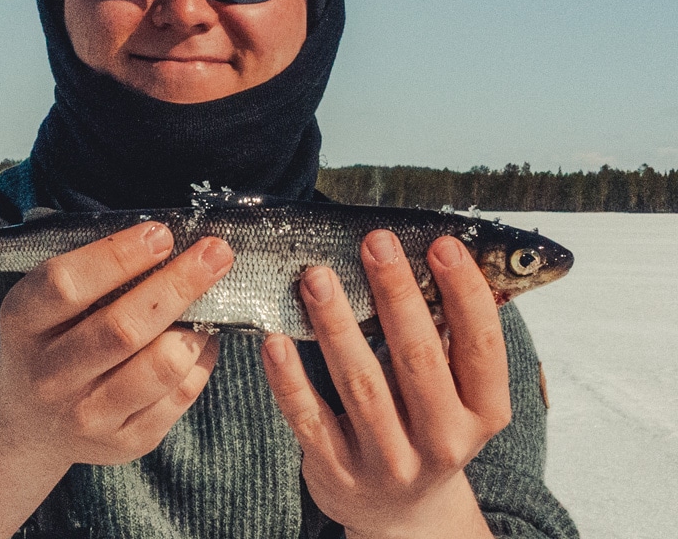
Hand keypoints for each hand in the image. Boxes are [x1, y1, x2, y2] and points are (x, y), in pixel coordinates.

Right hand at [0, 221, 232, 466]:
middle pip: (123, 328)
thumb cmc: (51, 337)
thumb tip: (167, 241)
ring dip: (197, 324)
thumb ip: (93, 272)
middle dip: (179, 284)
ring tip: (211, 297)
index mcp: (23, 325)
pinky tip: (202, 335)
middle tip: (215, 253)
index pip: (68, 285)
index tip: (161, 234)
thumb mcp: (46, 299)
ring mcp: (86, 416)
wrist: (30, 418)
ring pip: (161, 366)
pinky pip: (180, 394)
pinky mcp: (125, 441)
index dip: (119, 256)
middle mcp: (49, 376)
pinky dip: (201, 356)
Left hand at [261, 231, 509, 538]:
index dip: (465, 293)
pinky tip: (274, 340)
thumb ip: (453, 335)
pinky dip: (289, 378)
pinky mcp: (337, 470)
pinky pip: (309, 417)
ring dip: (337, 325)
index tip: (442, 245)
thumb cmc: (427, 427)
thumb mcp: (459, 394)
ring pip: (361, 384)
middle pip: (418, 359)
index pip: (481, 346)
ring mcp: (388, 460)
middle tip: (375, 244)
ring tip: (317, 278)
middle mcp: (442, 441)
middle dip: (396, 295)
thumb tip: (449, 256)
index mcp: (481, 413)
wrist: (402, 513)